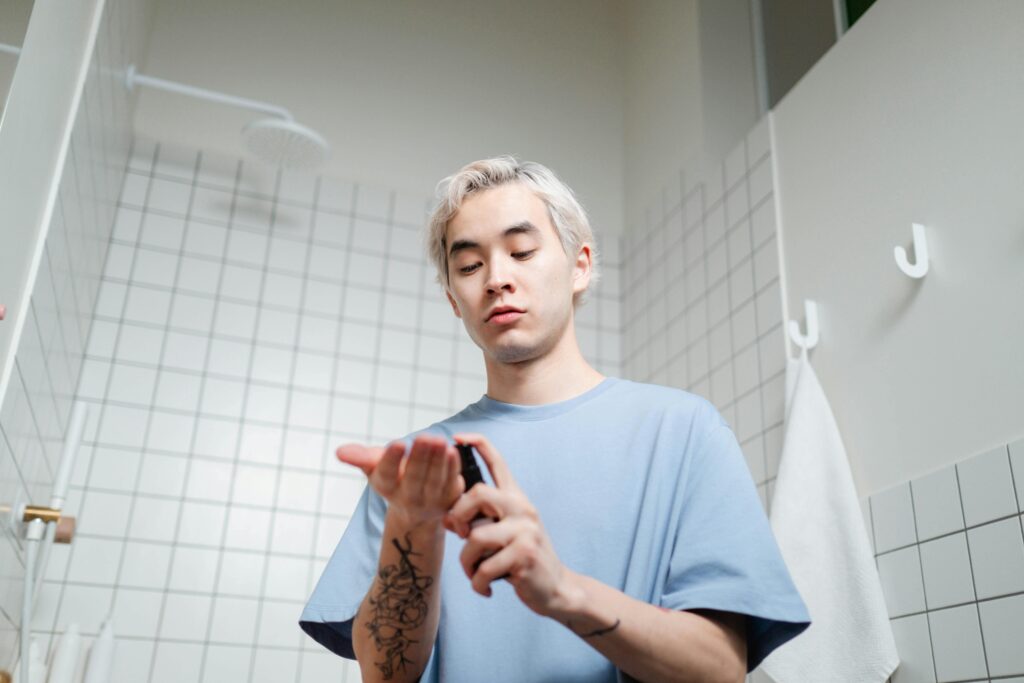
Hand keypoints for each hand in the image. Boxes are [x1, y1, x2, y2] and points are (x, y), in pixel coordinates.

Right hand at [336, 434, 463, 527]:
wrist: (418, 506)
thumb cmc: (394, 476)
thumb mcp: (376, 466)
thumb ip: (360, 457)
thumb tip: (339, 452)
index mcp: (386, 486)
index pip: (387, 474)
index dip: (392, 459)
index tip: (398, 443)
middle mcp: (407, 497)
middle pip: (414, 478)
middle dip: (420, 457)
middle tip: (426, 437)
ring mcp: (430, 501)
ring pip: (435, 481)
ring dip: (438, 461)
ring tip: (440, 441)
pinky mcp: (449, 500)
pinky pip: (451, 482)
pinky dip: (452, 468)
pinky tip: (453, 451)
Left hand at [444, 432, 571, 616]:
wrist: (555, 588)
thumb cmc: (520, 559)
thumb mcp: (502, 534)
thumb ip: (479, 521)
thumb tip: (447, 518)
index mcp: (516, 498)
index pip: (498, 462)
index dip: (477, 445)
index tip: (457, 436)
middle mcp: (523, 508)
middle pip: (477, 494)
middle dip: (459, 516)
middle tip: (461, 536)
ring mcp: (525, 532)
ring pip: (475, 538)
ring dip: (467, 563)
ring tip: (475, 573)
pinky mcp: (524, 557)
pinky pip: (484, 568)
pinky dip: (478, 583)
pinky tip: (485, 588)